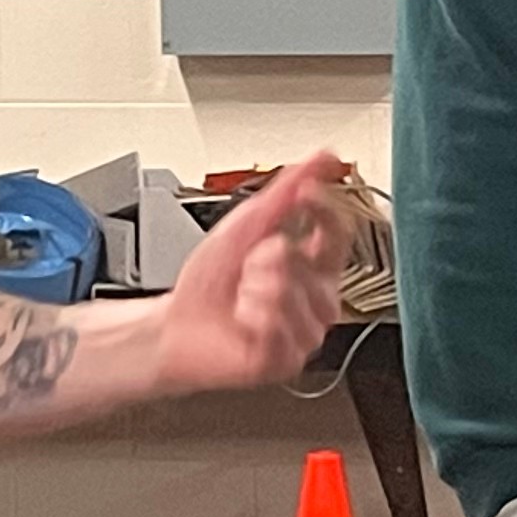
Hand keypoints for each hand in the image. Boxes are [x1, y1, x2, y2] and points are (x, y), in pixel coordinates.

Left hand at [155, 153, 349, 392]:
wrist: (176, 327)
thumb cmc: (209, 280)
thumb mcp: (248, 223)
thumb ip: (288, 189)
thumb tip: (324, 158)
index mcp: (313, 265)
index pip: (340, 230)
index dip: (323, 208)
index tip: (303, 195)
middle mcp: (315, 298)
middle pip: (310, 262)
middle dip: (267, 259)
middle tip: (248, 271)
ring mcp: (304, 330)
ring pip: (292, 293)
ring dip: (254, 291)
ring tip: (242, 300)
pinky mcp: (288, 358)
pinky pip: (277, 326)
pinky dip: (249, 319)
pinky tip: (242, 323)